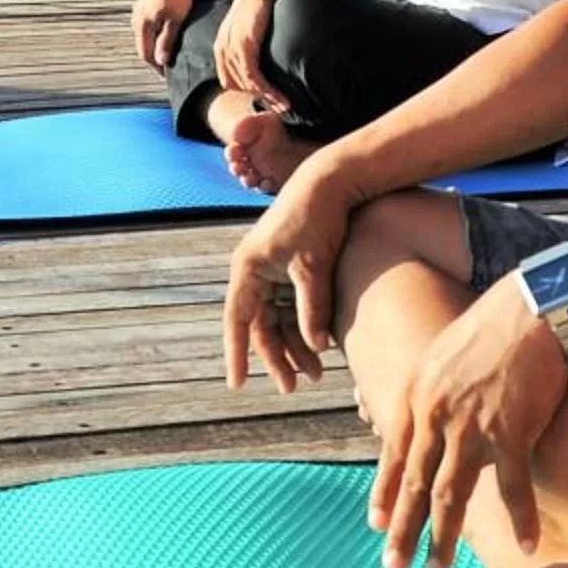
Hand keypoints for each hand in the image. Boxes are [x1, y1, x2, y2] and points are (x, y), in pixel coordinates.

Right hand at [132, 0, 195, 70]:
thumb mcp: (175, 19)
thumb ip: (166, 41)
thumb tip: (160, 61)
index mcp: (142, 23)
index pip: (145, 53)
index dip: (156, 66)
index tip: (168, 74)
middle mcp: (136, 17)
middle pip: (143, 44)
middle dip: (154, 55)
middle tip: (169, 65)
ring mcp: (139, 9)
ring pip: (145, 34)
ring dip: (154, 44)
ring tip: (168, 50)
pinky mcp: (145, 2)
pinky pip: (148, 23)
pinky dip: (155, 32)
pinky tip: (165, 33)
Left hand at [214, 0, 290, 110]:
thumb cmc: (259, 7)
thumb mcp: (246, 29)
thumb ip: (246, 46)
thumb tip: (258, 63)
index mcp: (220, 47)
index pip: (228, 80)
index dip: (245, 92)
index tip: (265, 99)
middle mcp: (222, 49)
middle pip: (236, 86)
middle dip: (257, 99)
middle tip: (279, 107)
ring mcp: (232, 49)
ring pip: (247, 85)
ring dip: (267, 98)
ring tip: (285, 105)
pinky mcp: (245, 47)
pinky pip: (254, 77)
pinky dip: (267, 91)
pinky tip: (281, 97)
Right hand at [221, 164, 354, 393]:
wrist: (331, 181)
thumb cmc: (317, 218)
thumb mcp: (314, 266)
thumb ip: (313, 308)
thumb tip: (316, 347)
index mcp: (248, 267)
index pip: (237, 320)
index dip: (236, 354)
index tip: (237, 384)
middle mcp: (254, 271)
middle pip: (260, 325)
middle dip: (277, 356)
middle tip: (293, 386)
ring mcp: (271, 270)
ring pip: (278, 319)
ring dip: (294, 345)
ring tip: (315, 373)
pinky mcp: (289, 269)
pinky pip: (291, 307)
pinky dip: (304, 327)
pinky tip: (320, 348)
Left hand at [370, 278, 567, 567]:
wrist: (537, 308)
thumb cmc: (494, 328)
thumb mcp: (442, 354)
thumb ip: (429, 392)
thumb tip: (421, 417)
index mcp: (417, 394)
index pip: (394, 454)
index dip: (385, 493)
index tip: (376, 524)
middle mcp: (436, 412)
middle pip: (416, 482)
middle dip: (403, 529)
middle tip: (393, 566)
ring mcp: (472, 424)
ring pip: (452, 493)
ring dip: (443, 536)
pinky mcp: (511, 430)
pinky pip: (512, 487)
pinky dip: (520, 517)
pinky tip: (524, 543)